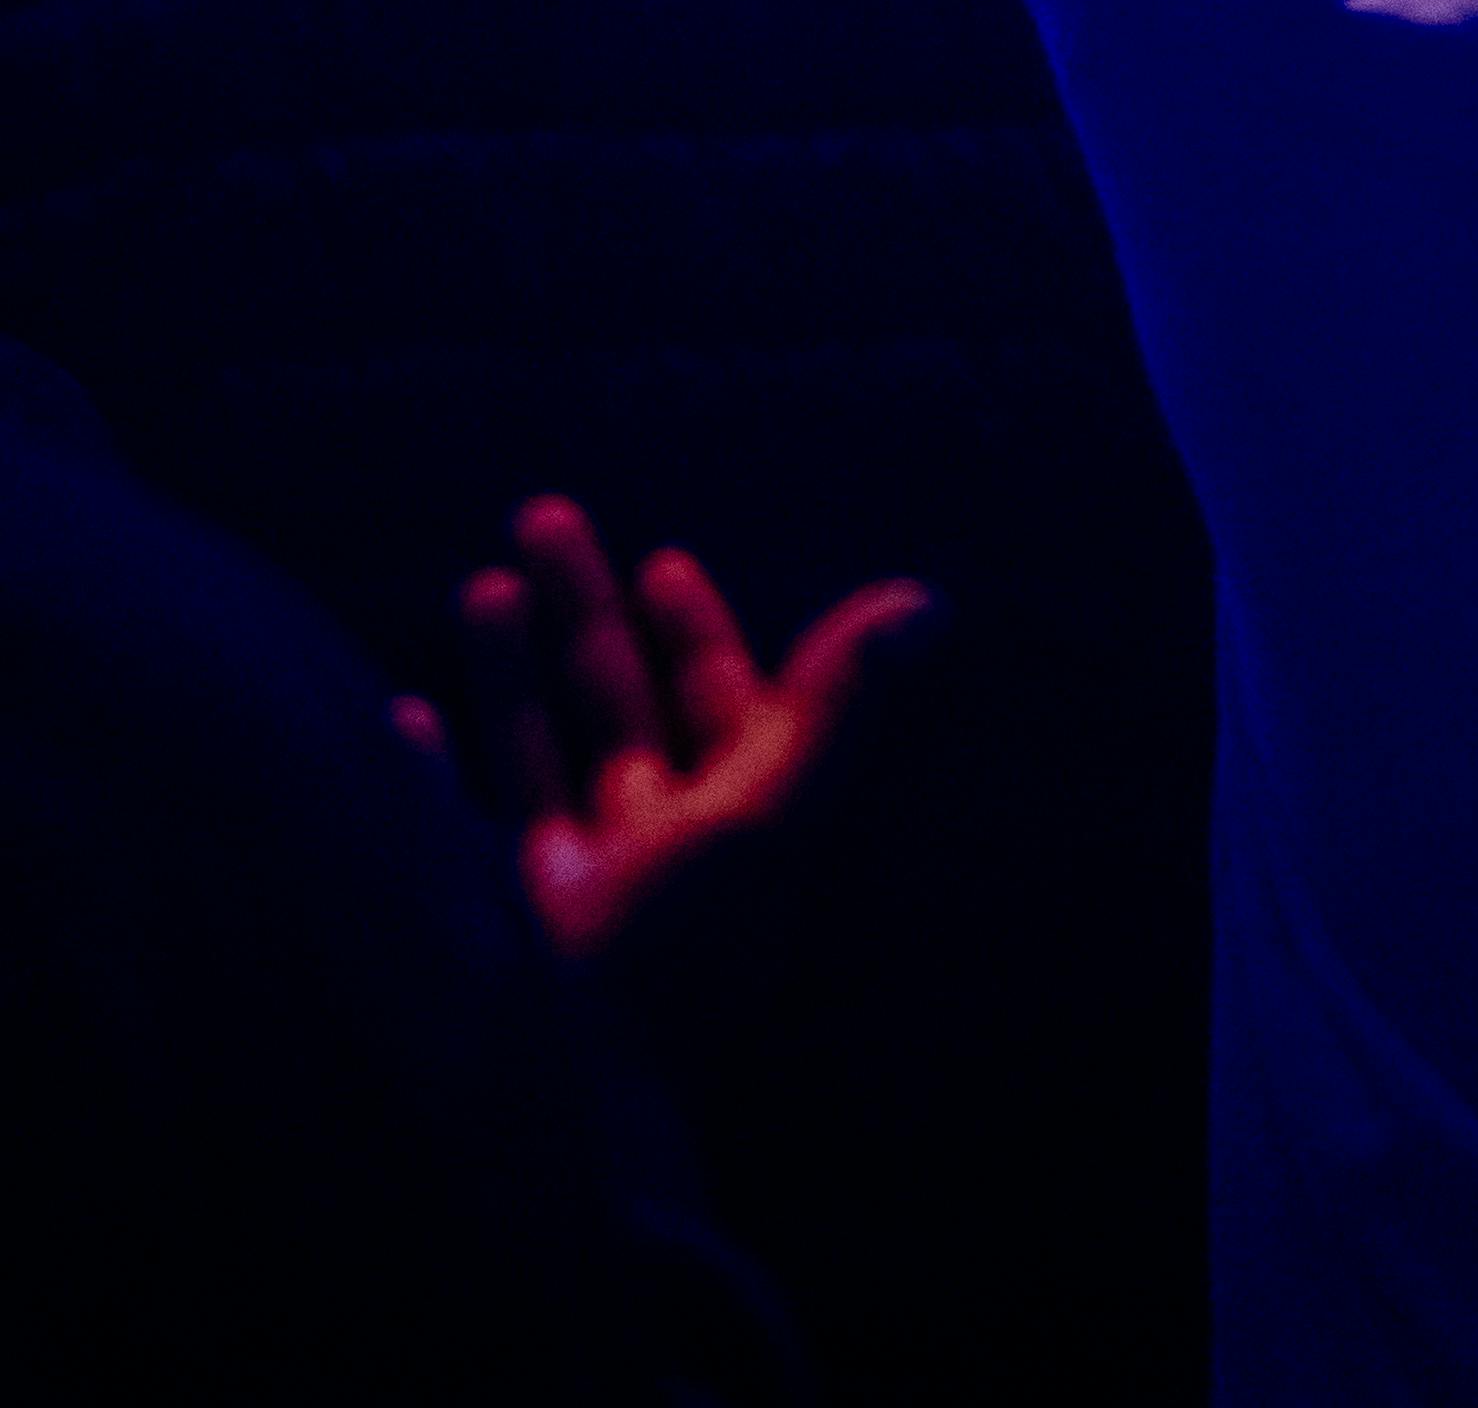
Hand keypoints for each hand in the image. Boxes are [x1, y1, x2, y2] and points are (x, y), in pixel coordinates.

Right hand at [403, 494, 930, 960]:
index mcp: (719, 837)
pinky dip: (425, 776)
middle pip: (612, 712)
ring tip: (480, 583)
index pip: (713, 712)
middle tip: (541, 513)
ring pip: (531, 760)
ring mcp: (552, 901)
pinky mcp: (469, 927)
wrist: (553, 1112)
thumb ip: (840, 707)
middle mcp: (640, 864)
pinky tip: (400, 713)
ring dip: (508, 673)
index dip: (696, 634)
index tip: (665, 560)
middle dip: (582, 617)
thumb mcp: (766, 818)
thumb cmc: (667, 960)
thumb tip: (931, 598)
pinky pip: (443, 836)